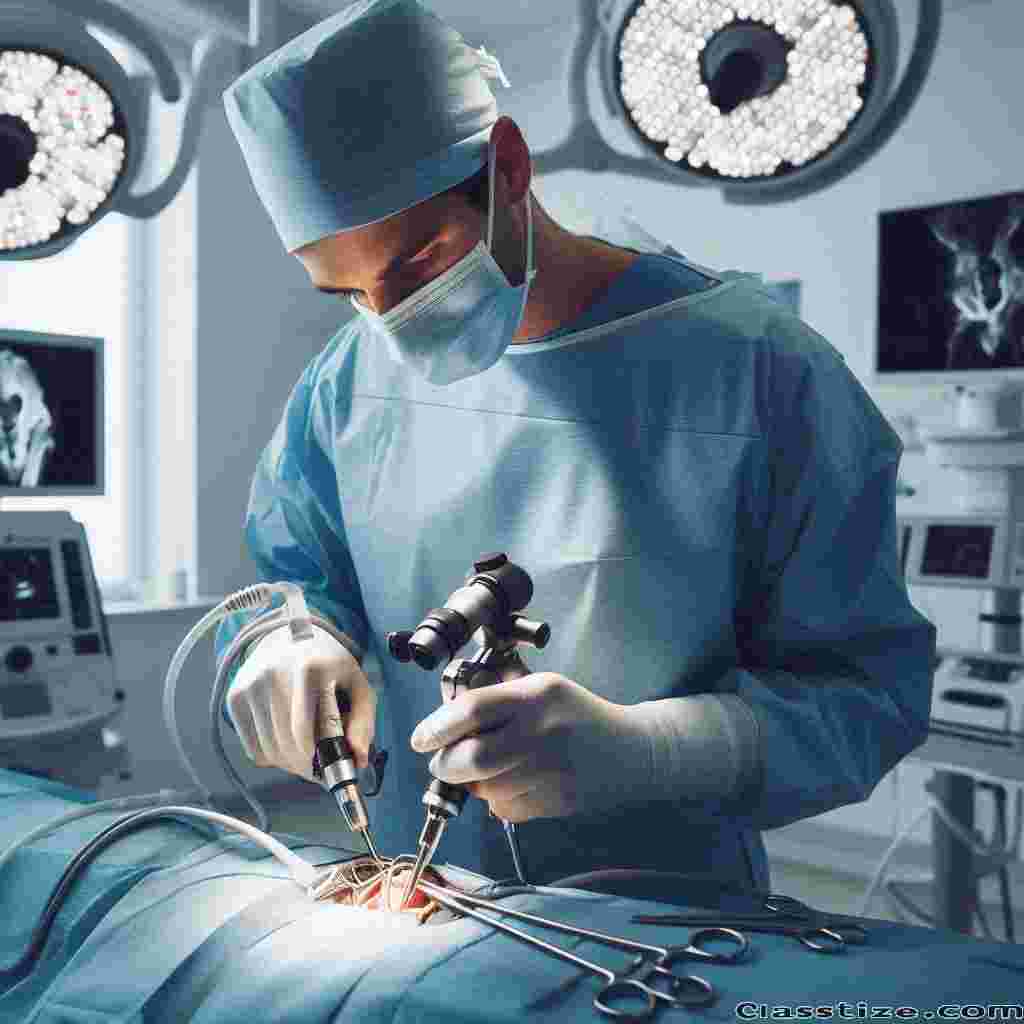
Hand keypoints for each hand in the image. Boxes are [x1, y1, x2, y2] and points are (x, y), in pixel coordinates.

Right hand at [227, 624, 376, 782]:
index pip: (305, 729)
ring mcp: (250, 686)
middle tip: (320, 770)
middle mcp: (274, 674)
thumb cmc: (329, 666)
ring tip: (306, 754)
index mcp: (310, 668)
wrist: (289, 637)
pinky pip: (253, 750)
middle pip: (287, 745)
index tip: (328, 773)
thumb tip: (358, 760)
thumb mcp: (357, 685)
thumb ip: (362, 723)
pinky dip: (272, 756)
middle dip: (307, 766)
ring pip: (269, 751)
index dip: (317, 758)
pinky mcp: (235, 698)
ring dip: (290, 763)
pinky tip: (287, 742)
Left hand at [410, 673, 652, 821]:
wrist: (630, 751)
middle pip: (471, 759)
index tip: (420, 737)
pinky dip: (497, 800)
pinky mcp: (554, 803)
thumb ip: (496, 700)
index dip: (436, 726)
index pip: (472, 710)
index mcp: (536, 697)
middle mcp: (542, 733)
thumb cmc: (576, 715)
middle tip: (442, 761)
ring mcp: (550, 772)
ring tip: (490, 768)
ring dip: (474, 783)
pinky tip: (515, 782)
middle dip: (445, 764)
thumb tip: (442, 723)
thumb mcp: (540, 688)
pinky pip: (504, 809)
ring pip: (484, 789)